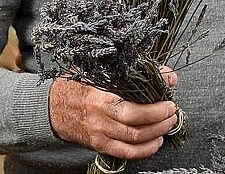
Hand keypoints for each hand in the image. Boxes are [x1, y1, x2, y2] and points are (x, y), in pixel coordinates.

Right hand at [48, 76, 178, 159]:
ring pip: (134, 140)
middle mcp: (99, 119)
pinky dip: (145, 150)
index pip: (131, 108)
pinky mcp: (99, 145)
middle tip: (172, 111)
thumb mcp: (101, 70)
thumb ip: (134, 70)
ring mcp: (99, 134)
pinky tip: (156, 142)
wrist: (52, 107)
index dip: (154, 107)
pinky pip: (125, 153)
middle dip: (160, 119)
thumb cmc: (78, 84)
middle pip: (136, 126)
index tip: (169, 98)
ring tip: (168, 123)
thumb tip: (167, 75)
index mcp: (99, 97)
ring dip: (157, 133)